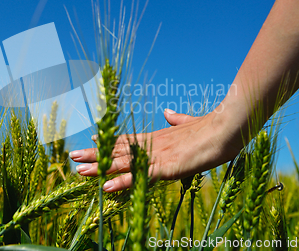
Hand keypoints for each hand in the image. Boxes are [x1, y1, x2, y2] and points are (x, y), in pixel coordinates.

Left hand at [69, 106, 243, 191]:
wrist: (225, 128)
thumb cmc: (211, 127)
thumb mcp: (190, 122)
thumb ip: (177, 119)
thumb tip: (168, 112)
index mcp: (158, 135)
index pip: (128, 139)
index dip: (109, 142)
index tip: (92, 141)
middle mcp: (152, 144)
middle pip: (118, 149)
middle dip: (95, 154)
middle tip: (73, 156)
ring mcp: (157, 155)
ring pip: (123, 162)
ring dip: (100, 167)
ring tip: (78, 170)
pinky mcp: (166, 167)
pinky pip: (139, 177)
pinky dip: (122, 182)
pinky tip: (106, 187)